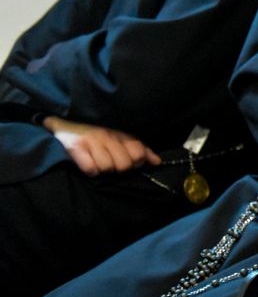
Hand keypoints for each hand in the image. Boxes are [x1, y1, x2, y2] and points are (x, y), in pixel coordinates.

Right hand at [41, 116, 160, 175]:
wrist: (62, 127)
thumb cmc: (95, 137)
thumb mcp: (119, 139)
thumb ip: (139, 149)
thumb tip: (157, 162)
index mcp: (120, 134)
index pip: (139, 152)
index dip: (137, 162)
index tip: (130, 163)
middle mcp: (108, 135)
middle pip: (124, 164)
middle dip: (119, 168)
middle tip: (110, 163)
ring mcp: (92, 140)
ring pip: (108, 167)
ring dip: (102, 169)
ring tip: (96, 162)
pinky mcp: (75, 147)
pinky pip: (91, 168)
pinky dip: (90, 170)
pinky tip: (87, 165)